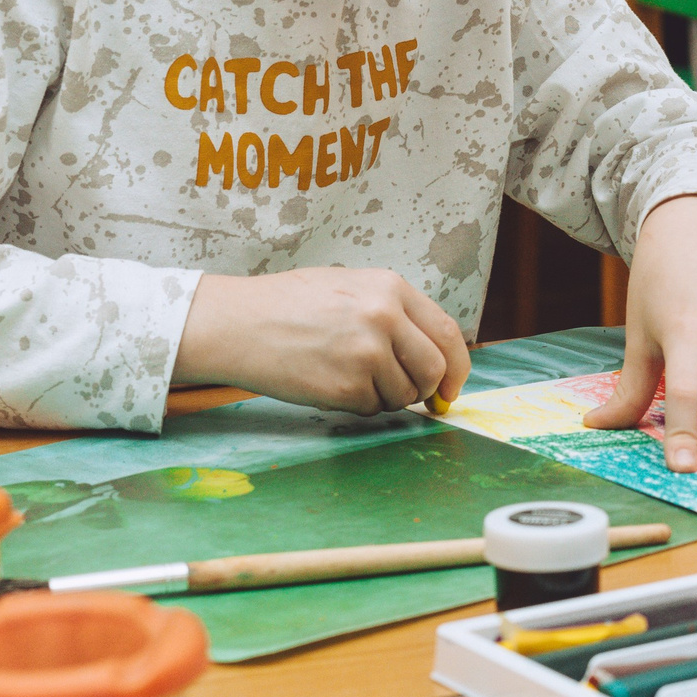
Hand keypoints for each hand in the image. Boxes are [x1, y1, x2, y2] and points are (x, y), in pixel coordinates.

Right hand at [173, 267, 470, 414]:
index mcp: (390, 288)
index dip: (457, 366)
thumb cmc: (290, 305)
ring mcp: (367, 354)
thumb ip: (394, 314)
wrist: (239, 323)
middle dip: (426, 389)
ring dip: (386, 396)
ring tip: (349, 375)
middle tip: (411, 396)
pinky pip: (372, 408)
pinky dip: (358, 404)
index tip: (452, 386)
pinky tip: (330, 383)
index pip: (447, 333)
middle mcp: (385, 318)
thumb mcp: (351, 288)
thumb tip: (433, 354)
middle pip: (434, 369)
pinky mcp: (346, 387)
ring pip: (404, 394)